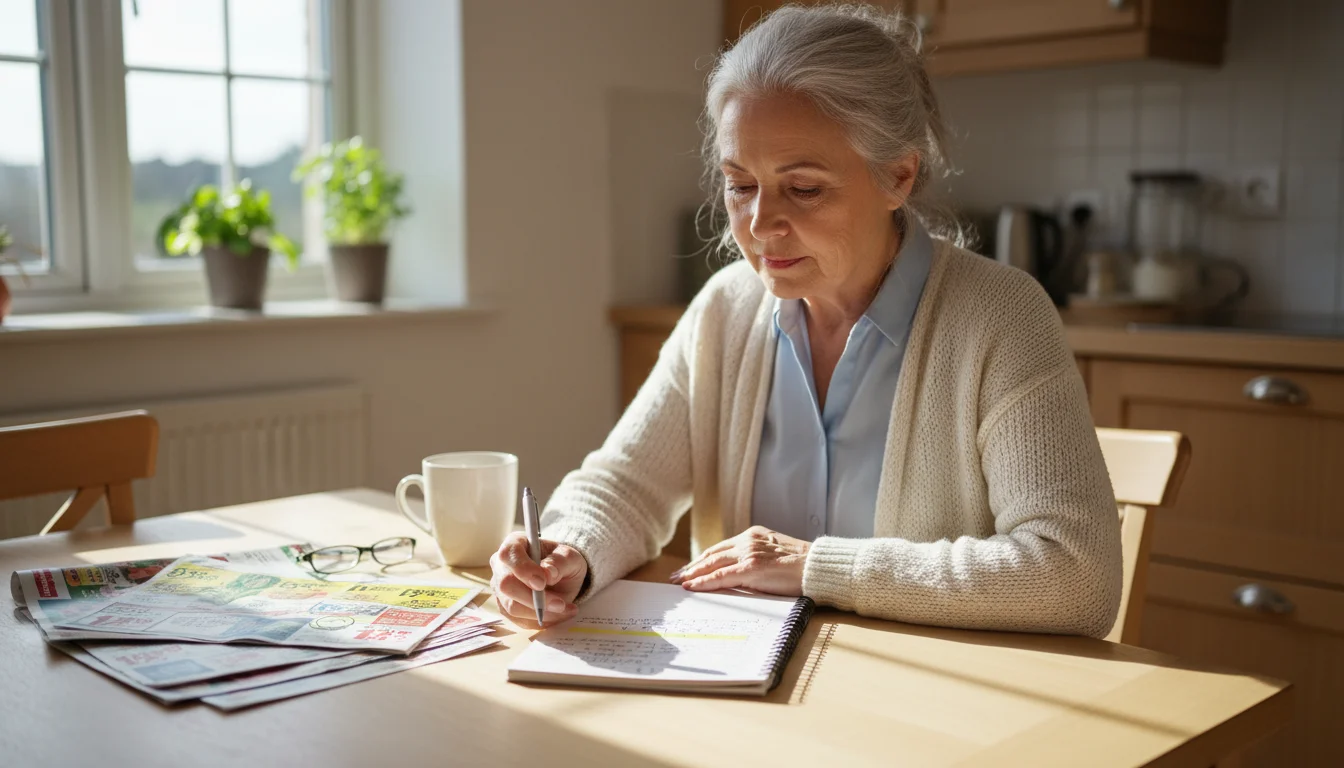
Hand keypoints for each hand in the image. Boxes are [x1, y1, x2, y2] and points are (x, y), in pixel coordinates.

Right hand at [489, 531, 587, 628]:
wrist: (561, 578)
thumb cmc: (562, 562)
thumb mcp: (570, 557)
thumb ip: (560, 562)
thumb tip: (548, 573)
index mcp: (514, 544)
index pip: (508, 554)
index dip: (523, 569)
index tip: (542, 582)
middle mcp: (501, 566)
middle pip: (506, 584)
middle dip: (533, 598)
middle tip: (560, 603)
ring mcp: (500, 588)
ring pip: (512, 606)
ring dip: (541, 612)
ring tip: (565, 608)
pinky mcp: (505, 608)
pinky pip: (519, 619)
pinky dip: (541, 620)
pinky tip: (558, 614)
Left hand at [668, 526, 809, 595]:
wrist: (819, 567)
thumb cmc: (803, 566)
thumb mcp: (776, 555)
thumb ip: (757, 559)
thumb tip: (740, 575)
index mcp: (754, 535)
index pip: (721, 548)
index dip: (703, 559)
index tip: (690, 568)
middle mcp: (748, 540)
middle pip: (712, 554)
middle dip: (692, 566)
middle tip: (676, 576)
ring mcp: (749, 553)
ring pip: (712, 564)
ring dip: (693, 574)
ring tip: (679, 583)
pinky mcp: (751, 568)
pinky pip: (721, 576)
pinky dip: (703, 582)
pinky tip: (692, 587)